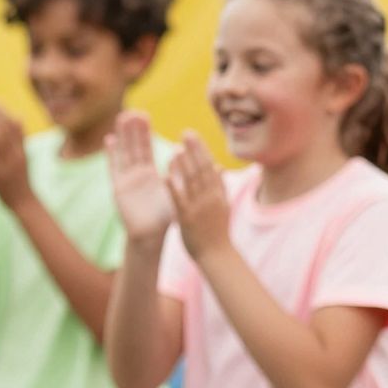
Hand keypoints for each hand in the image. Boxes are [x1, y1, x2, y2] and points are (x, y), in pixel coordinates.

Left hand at [0, 101, 31, 206]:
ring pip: (0, 142)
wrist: (24, 203)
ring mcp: (9, 165)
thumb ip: (19, 139)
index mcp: (22, 149)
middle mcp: (17, 154)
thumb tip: (17, 117)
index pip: (15, 125)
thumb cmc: (20, 180)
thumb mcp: (23, 157)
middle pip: (8, 129)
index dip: (4, 112)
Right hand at [105, 111, 171, 243]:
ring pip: (124, 153)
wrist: (151, 235)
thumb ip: (178, 173)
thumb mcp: (175, 190)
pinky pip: (114, 168)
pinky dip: (112, 155)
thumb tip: (183, 153)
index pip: (146, 147)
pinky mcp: (118, 188)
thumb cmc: (165, 216)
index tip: (143, 115)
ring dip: (122, 136)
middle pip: (133, 147)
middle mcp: (137, 174)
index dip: (144, 132)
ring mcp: (126, 180)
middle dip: (132, 130)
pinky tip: (109, 140)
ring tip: (121, 118)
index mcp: (151, 173)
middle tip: (131, 111)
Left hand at [164, 134, 232, 260]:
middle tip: (185, 132)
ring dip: (183, 165)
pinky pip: (178, 200)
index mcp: (218, 193)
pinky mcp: (187, 219)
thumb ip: (220, 186)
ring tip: (174, 148)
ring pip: (191, 183)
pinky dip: (173, 187)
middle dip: (194, 150)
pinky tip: (164, 175)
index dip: (201, 149)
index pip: (209, 166)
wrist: (217, 255)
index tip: (193, 134)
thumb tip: (219, 167)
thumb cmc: (217, 231)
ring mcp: (199, 207)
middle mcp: (210, 197)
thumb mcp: (223, 206)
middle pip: (202, 169)